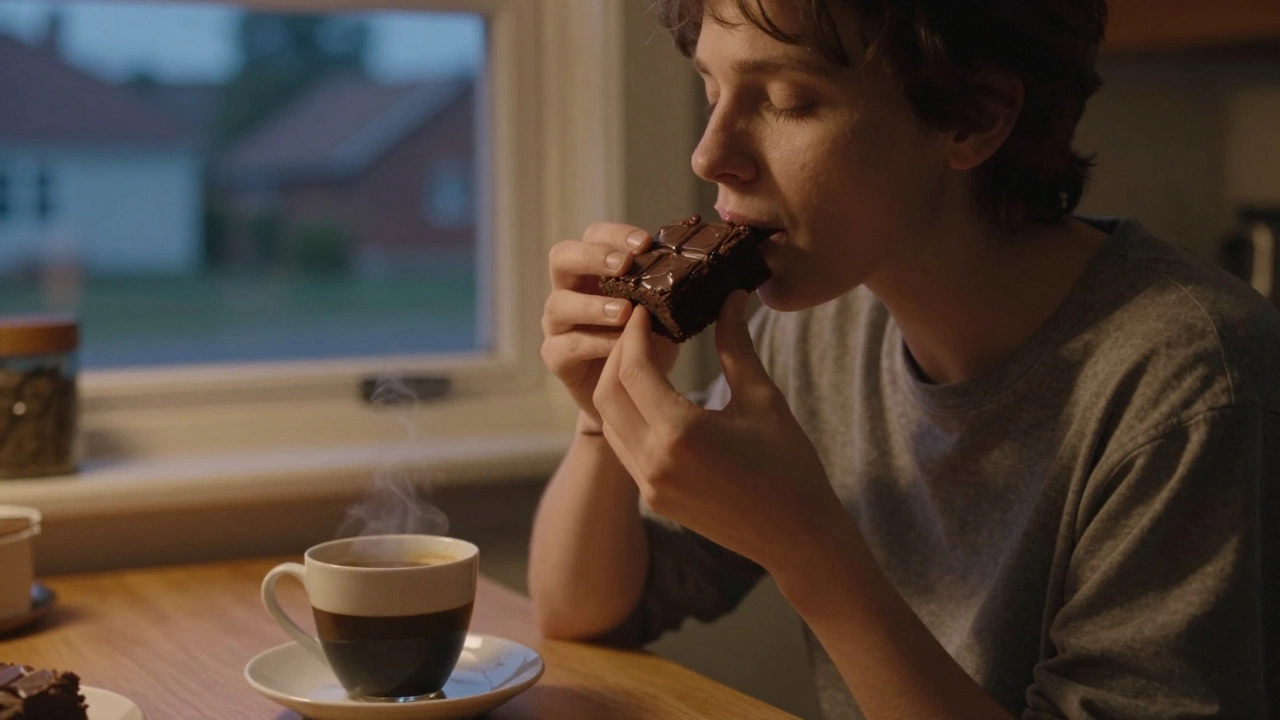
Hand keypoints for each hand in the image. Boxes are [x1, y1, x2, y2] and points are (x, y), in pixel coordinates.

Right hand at [542, 223, 678, 430]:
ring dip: (593, 305)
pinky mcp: (557, 356)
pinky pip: (565, 346)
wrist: (631, 394)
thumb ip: (677, 291)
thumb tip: (725, 280)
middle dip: (592, 257)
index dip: (615, 235)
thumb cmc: (648, 343)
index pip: (594, 236)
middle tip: (624, 266)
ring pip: (559, 304)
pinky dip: (593, 343)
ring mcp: (559, 324)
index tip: (645, 244)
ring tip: (625, 311)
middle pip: (561, 257)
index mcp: (595, 270)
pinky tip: (620, 345)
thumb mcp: (666, 312)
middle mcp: (570, 290)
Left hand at [592, 290, 841, 571]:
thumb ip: (736, 346)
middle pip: (608, 393)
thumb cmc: (790, 466)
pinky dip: (627, 414)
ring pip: (609, 421)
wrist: (797, 537)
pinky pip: (624, 446)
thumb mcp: (764, 399)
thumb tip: (730, 297)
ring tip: (643, 355)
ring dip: (618, 385)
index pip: (634, 369)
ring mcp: (649, 485)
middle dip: (618, 355)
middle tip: (640, 327)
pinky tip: (651, 394)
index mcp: (680, 433)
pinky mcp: (653, 498)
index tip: (645, 310)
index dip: (634, 334)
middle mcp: (654, 461)